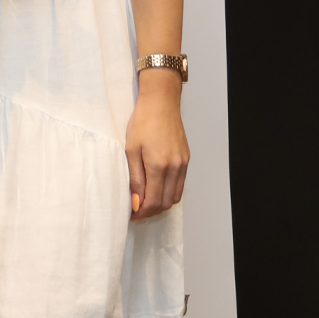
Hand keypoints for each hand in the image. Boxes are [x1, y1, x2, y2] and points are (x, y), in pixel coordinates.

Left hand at [125, 68, 188, 219]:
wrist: (161, 103)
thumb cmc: (142, 122)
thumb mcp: (131, 149)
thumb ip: (135, 178)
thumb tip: (137, 202)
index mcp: (158, 165)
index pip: (153, 201)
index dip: (142, 212)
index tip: (132, 214)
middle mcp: (174, 168)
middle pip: (166, 203)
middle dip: (151, 211)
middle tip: (138, 211)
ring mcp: (183, 164)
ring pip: (175, 196)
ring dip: (161, 204)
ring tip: (146, 202)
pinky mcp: (186, 159)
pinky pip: (180, 184)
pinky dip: (170, 192)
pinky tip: (158, 189)